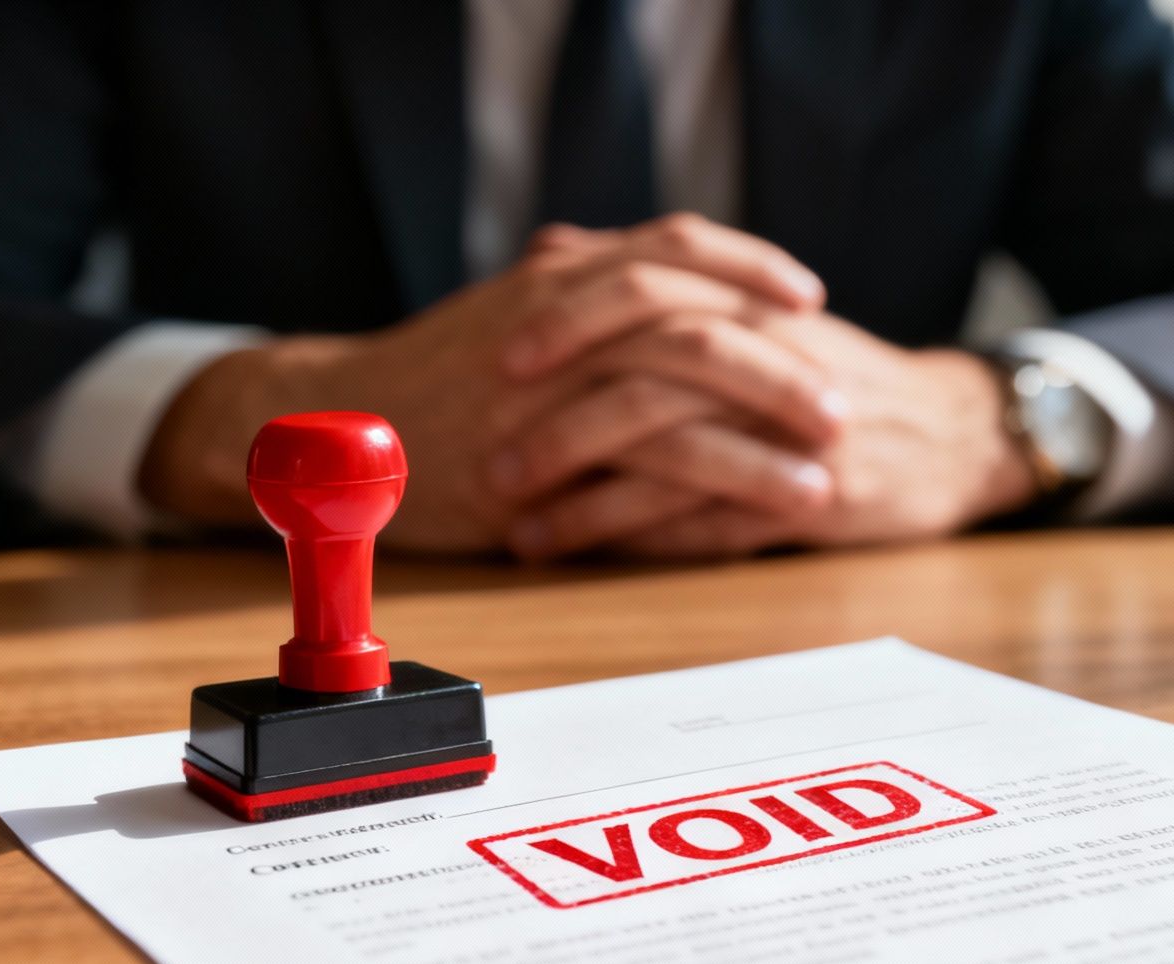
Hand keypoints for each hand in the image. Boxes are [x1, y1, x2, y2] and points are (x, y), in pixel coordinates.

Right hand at [136, 214, 834, 551]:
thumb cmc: (428, 386)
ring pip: (688, 387)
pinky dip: (724, 482)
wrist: (334, 429)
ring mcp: (552, 379)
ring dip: (767, 428)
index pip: (676, 246)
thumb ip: (581, 312)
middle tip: (839, 402)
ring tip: (824, 466)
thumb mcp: (511, 324)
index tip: (806, 296)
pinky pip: (655, 460)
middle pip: (700, 316)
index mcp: (559, 273)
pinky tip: (767, 507)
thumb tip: (663, 316)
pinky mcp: (542, 451)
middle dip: (781, 362)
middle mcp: (561, 313)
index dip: (750, 268)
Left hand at [499, 309, 1040, 559]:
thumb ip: (663, 295)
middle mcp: (766, 352)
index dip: (568, 313)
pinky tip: (573, 549)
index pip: (648, 281)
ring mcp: (785, 427)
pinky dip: (628, 534)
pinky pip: (701, 516)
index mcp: (747, 301)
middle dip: (560, 401)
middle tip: (489, 437)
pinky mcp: (801, 495)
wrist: (947, 437)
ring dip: (581, 481)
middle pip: (650, 355)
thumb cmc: (827, 382)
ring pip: (668, 443)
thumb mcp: (754, 321)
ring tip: (512, 513)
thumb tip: (552, 261)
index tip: (495, 349)